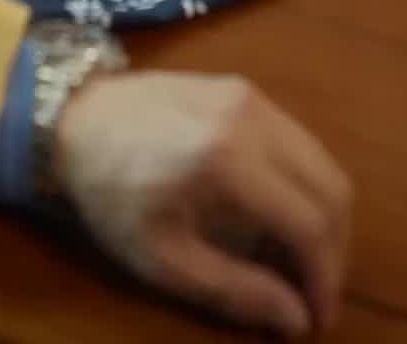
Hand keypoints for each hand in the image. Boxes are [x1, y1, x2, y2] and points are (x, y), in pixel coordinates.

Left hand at [54, 71, 350, 337]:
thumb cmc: (110, 192)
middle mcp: (252, 117)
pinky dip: (304, 181)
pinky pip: (297, 139)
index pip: (310, 224)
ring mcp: (250, 95)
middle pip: (331, 186)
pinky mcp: (243, 87)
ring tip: (301, 259)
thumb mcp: (163, 257)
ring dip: (324, 213)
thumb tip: (296, 319)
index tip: (317, 319)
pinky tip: (281, 213)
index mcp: (230, 159)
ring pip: (321, 159)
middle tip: (315, 292)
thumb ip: (235, 290)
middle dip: (335, 248)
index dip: (325, 279)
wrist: (71, 116)